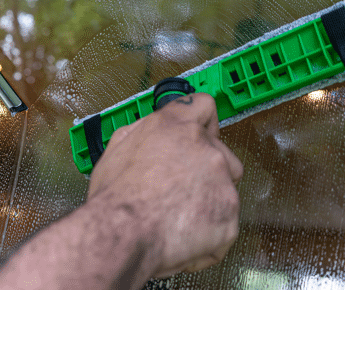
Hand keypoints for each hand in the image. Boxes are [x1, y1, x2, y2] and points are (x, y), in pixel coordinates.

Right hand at [87, 93, 242, 277]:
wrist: (122, 234)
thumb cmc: (114, 196)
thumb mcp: (118, 147)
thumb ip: (145, 133)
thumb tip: (154, 134)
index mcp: (176, 126)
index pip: (204, 106)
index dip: (204, 123)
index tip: (201, 136)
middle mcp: (205, 147)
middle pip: (222, 154)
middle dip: (206, 171)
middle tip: (180, 192)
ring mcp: (222, 181)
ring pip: (226, 190)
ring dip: (210, 202)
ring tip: (179, 218)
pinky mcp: (230, 215)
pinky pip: (224, 224)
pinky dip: (208, 233)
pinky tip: (182, 237)